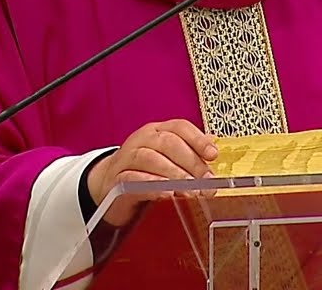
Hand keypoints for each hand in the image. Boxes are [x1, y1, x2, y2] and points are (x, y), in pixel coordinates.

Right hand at [87, 119, 218, 225]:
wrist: (109, 186)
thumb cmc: (144, 171)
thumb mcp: (168, 159)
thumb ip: (189, 152)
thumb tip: (213, 145)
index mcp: (158, 131)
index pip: (179, 127)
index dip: (198, 140)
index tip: (213, 155)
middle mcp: (142, 140)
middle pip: (167, 142)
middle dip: (190, 162)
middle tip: (206, 181)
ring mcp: (127, 158)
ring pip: (150, 158)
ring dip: (173, 175)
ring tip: (190, 190)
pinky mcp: (116, 180)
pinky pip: (132, 179)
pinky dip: (151, 186)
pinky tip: (166, 194)